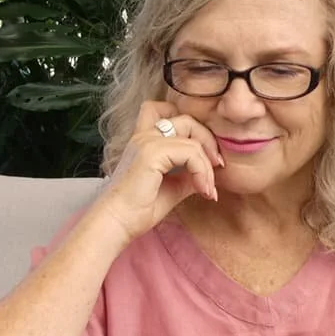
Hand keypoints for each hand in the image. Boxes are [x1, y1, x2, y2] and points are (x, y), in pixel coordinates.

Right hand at [91, 101, 222, 242]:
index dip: (191, 127)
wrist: (117, 223)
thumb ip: (188, 175)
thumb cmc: (137, 211)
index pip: (166, 112)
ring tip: (208, 189)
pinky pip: (191, 152)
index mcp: (144, 141)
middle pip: (186, 119)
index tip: (205, 158)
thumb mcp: (172, 188)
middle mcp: (144, 136)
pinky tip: (202, 190)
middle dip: (207, 141)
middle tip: (217, 167)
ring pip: (193, 137)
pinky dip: (202, 171)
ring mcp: (147, 141)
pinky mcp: (152, 152)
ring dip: (207, 165)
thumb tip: (209, 173)